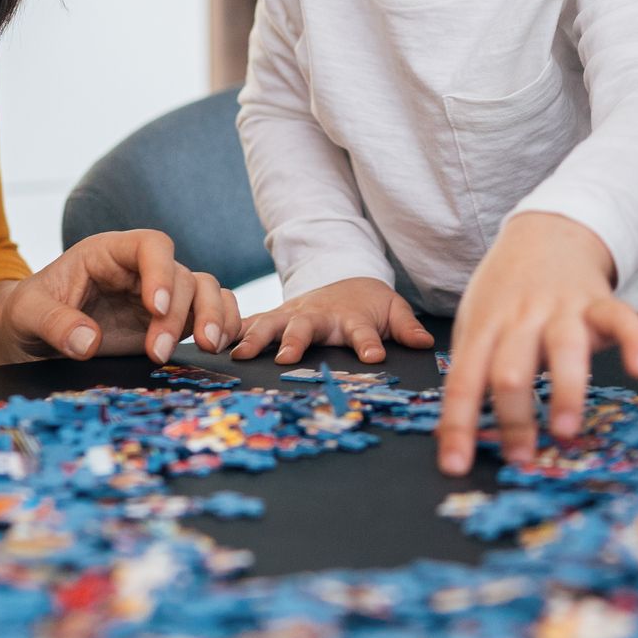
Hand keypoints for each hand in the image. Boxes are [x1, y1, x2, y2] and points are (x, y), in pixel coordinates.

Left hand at [0, 230, 241, 366]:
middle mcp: (141, 270)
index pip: (151, 245)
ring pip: (205, 291)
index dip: (160, 272)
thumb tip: (87, 342)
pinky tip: (223, 347)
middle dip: (180, 313)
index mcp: (108, 253)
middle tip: (160, 352)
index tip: (155, 309)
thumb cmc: (27, 314)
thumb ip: (55, 324)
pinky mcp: (170, 322)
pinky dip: (225, 325)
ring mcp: (159, 295)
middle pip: (182, 275)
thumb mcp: (27, 315)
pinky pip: (211, 313)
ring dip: (213, 317)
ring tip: (207, 348)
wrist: (29, 336)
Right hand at [230, 277, 433, 364]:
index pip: (363, 332)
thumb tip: (425, 343)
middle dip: (296, 341)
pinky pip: (249, 323)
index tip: (374, 358)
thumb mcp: (393, 310)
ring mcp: (293, 314)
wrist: (343, 279)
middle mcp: (319, 315)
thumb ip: (406, 327)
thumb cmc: (369, 303)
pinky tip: (212, 343)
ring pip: (272, 323)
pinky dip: (232, 331)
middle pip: (306, 326)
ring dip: (256, 337)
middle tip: (285, 358)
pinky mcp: (274, 316)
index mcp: (351, 317)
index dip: (369, 344)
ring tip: (240, 355)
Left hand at [436, 213, 637, 476]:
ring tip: (564, 430)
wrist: (546, 232)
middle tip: (521, 456)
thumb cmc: (505, 291)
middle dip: (514, 415)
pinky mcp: (601, 301)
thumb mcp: (475, 323)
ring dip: (564, 391)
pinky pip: (622, 319)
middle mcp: (521, 318)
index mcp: (484, 328)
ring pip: (563, 348)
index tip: (455, 465)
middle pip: (511, 369)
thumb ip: (470, 371)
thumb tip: (456, 435)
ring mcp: (562, 308)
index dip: (458, 424)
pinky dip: (636, 341)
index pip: (464, 380)